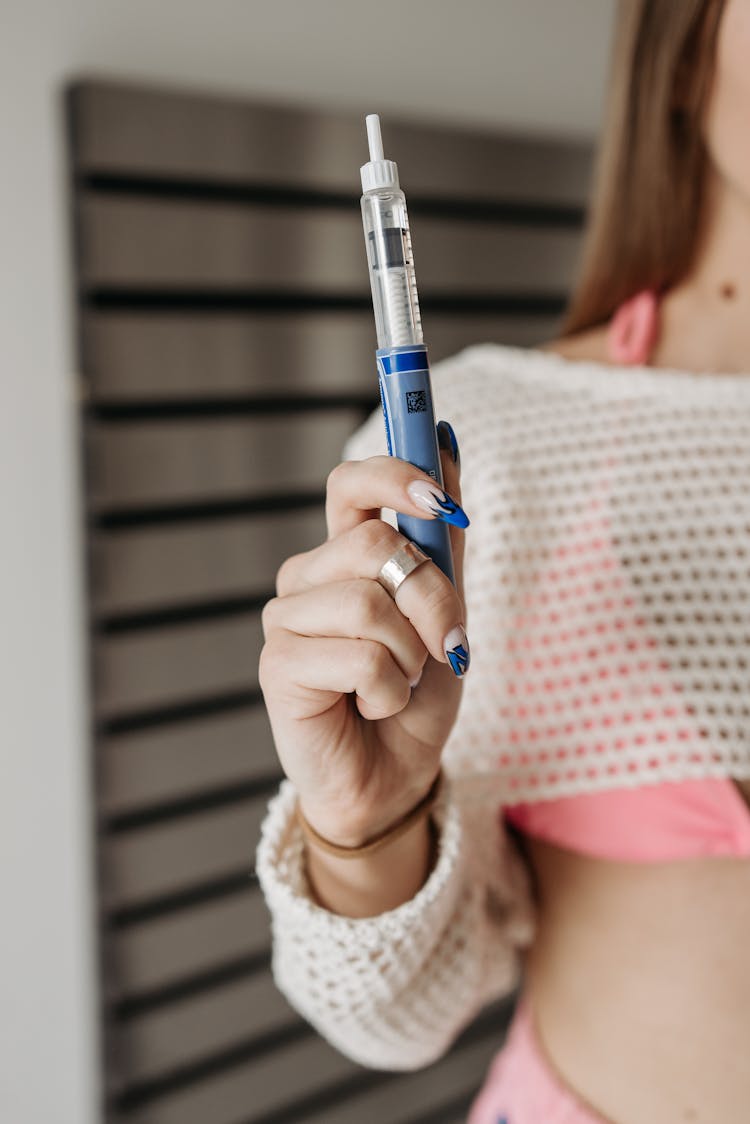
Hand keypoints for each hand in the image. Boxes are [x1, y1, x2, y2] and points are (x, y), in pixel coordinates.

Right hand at [258, 433, 467, 845]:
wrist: (394, 772)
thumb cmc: (415, 691)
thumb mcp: (447, 608)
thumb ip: (443, 535)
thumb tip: (446, 440)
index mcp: (344, 555)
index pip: (351, 484)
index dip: (394, 475)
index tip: (441, 501)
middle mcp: (307, 577)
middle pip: (377, 544)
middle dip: (435, 599)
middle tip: (447, 643)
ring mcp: (285, 618)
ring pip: (371, 604)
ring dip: (413, 656)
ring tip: (400, 683)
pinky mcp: (277, 665)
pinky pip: (360, 658)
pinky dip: (390, 691)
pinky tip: (372, 707)